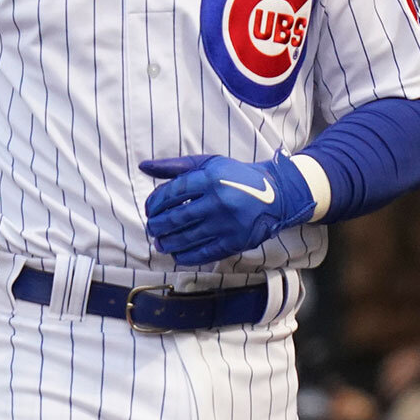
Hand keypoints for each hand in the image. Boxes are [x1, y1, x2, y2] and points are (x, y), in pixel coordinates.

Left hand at [139, 152, 314, 266]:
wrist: (276, 193)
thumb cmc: (235, 176)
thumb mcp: (207, 164)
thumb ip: (174, 167)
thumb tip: (143, 166)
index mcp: (209, 179)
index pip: (171, 193)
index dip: (154, 203)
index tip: (149, 210)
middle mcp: (218, 202)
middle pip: (176, 218)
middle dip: (157, 225)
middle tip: (151, 228)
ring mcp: (227, 224)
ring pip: (188, 238)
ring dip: (168, 242)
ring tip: (159, 243)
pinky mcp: (236, 242)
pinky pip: (205, 253)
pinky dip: (187, 256)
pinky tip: (177, 254)